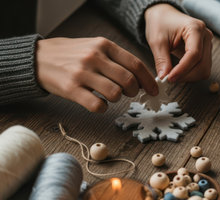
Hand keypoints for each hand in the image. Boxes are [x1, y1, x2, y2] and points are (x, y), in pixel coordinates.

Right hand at [36, 37, 157, 111]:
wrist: (39, 58)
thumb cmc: (73, 54)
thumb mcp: (95, 47)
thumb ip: (117, 59)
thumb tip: (142, 77)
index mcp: (104, 45)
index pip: (135, 64)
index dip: (148, 80)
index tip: (154, 90)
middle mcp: (94, 57)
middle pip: (128, 80)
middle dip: (134, 91)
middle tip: (130, 94)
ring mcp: (82, 73)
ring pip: (115, 93)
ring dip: (118, 99)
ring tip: (111, 96)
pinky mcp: (71, 89)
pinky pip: (98, 105)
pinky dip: (103, 108)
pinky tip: (99, 103)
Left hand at [144, 3, 212, 82]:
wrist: (164, 16)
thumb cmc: (160, 23)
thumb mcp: (157, 41)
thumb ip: (162, 60)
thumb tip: (164, 77)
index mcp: (195, 28)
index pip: (194, 54)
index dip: (183, 69)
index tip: (170, 78)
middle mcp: (205, 36)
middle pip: (202, 65)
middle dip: (186, 75)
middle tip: (169, 79)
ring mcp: (207, 44)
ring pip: (204, 69)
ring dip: (189, 77)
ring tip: (173, 76)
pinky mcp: (205, 52)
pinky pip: (202, 68)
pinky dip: (191, 74)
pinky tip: (179, 73)